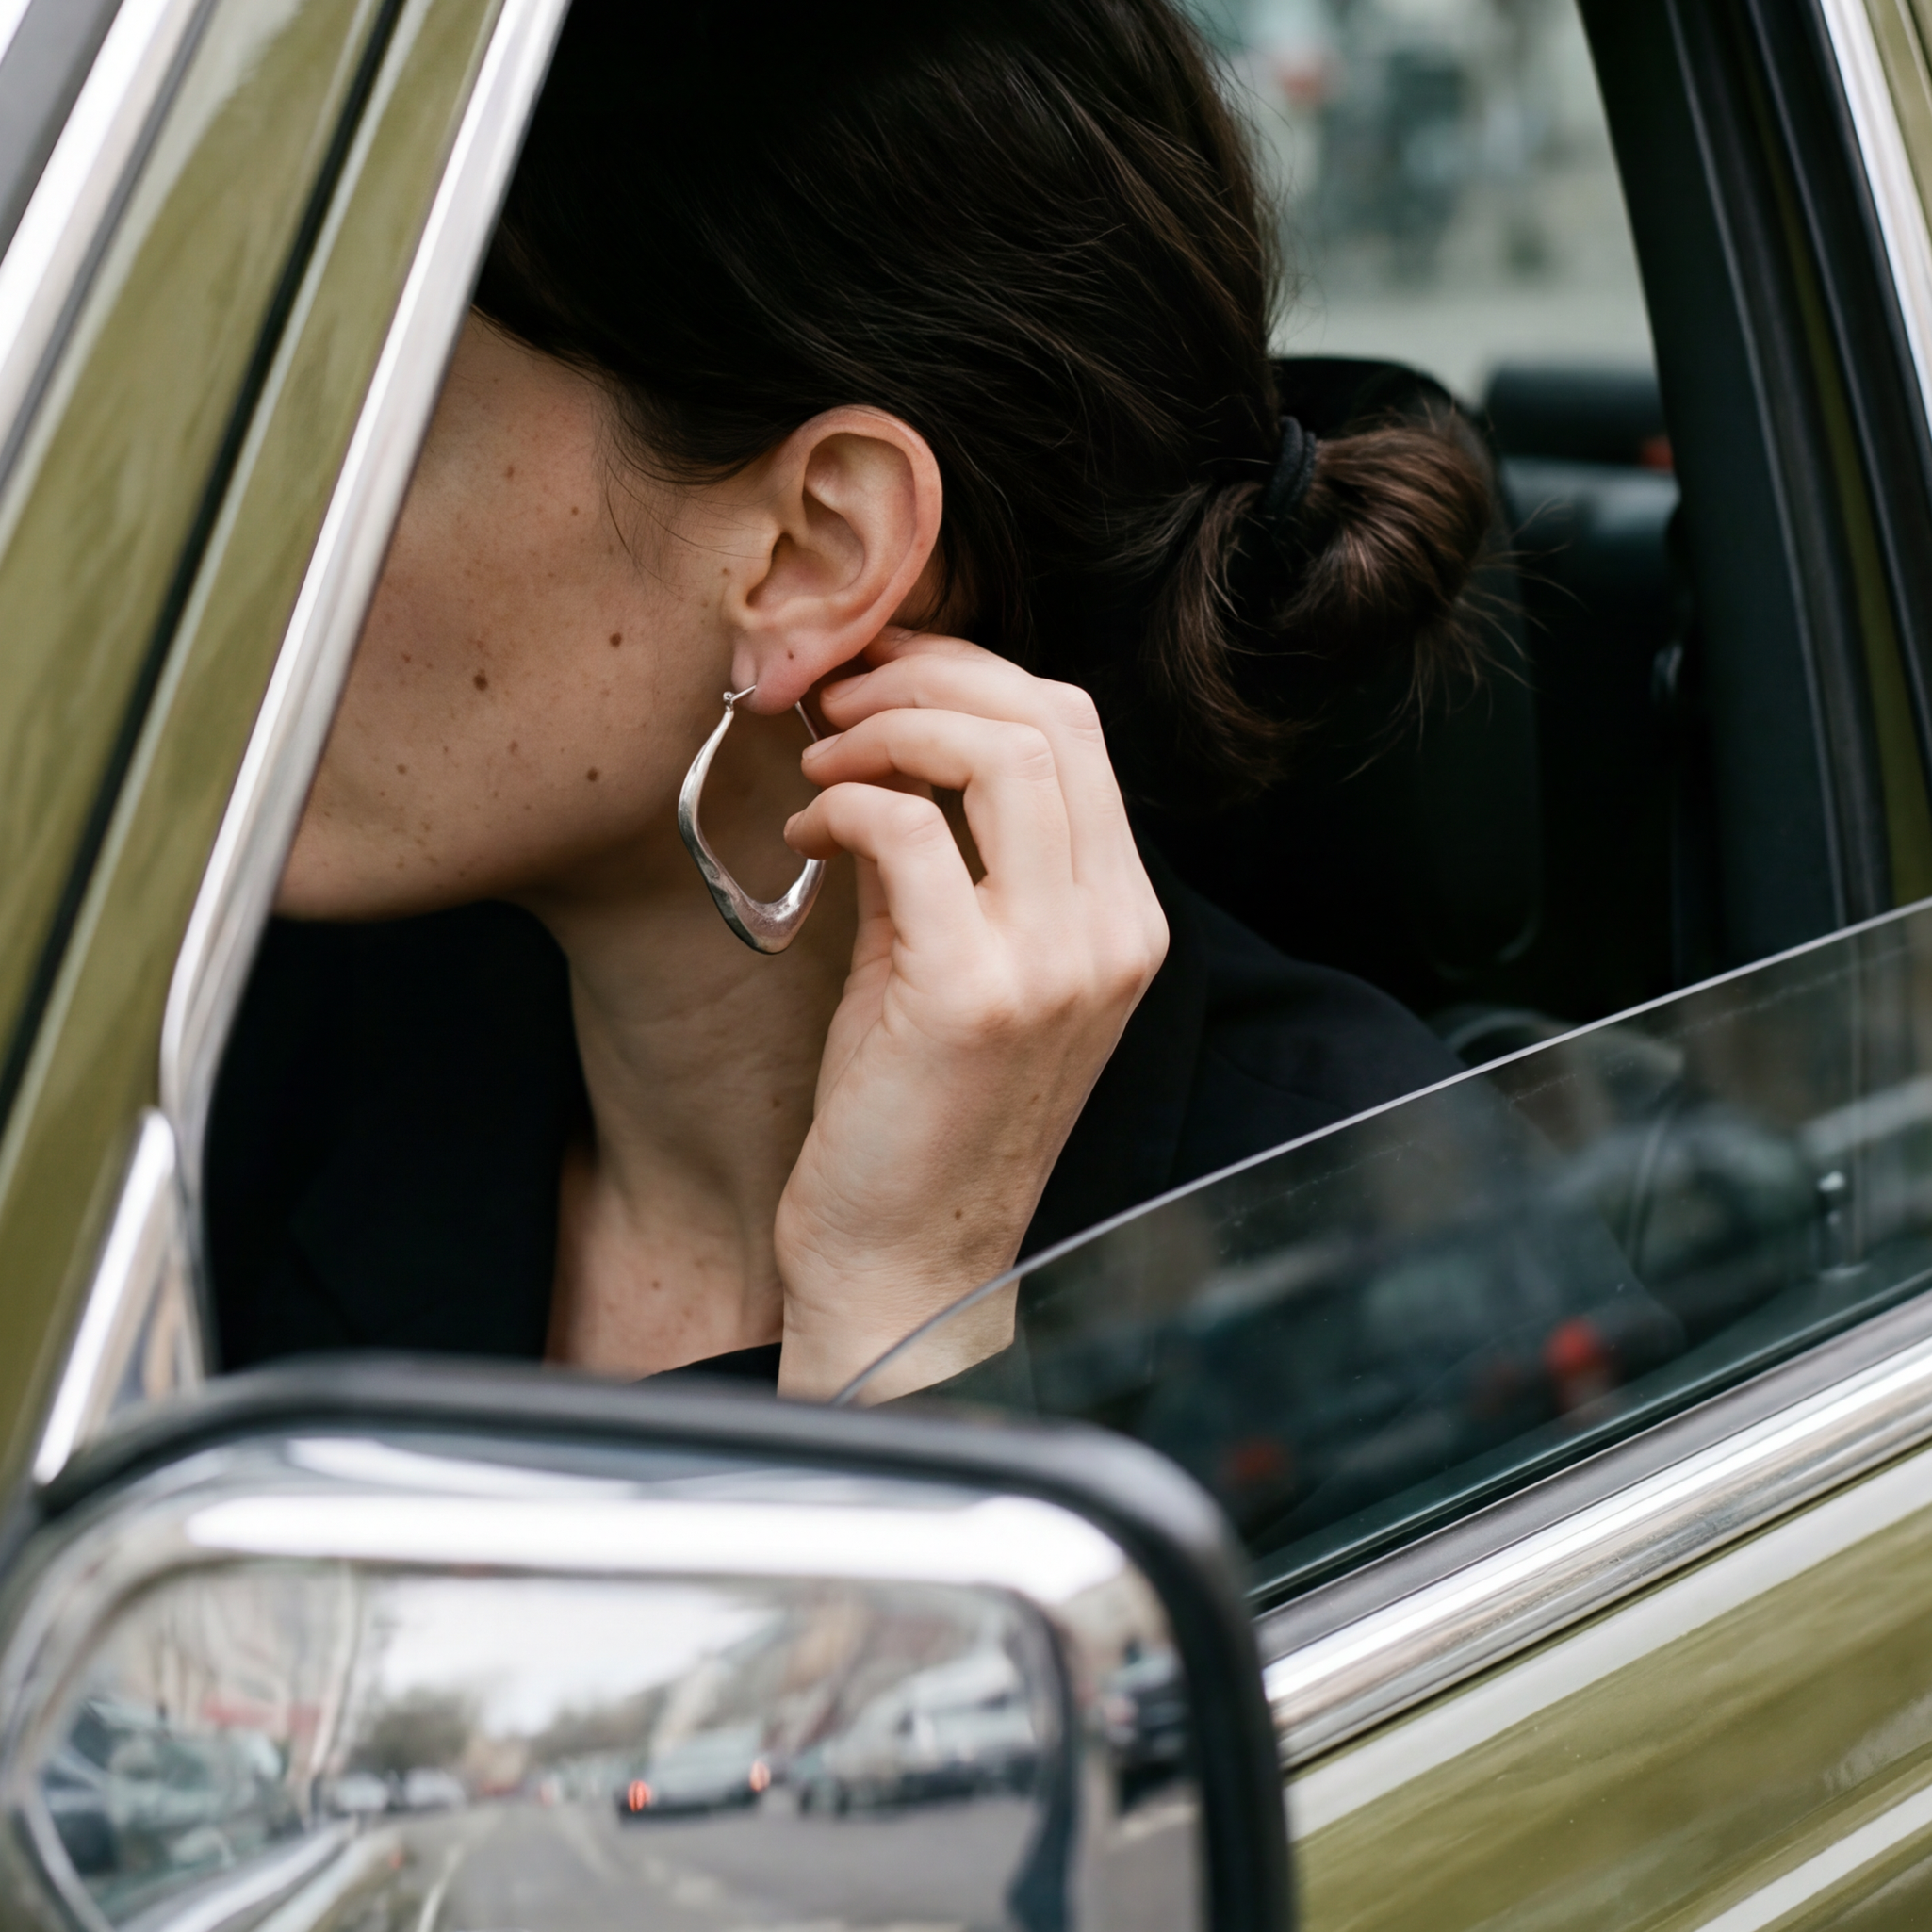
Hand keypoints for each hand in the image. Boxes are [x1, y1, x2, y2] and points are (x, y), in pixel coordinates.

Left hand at [771, 627, 1167, 1399]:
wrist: (905, 1263)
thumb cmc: (915, 1115)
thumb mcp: (949, 959)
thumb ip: (946, 851)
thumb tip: (883, 739)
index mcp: (1123, 918)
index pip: (1075, 729)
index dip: (967, 671)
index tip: (878, 669)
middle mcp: (1113, 932)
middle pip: (1047, 717)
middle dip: (924, 674)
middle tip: (835, 692)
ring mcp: (1054, 964)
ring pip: (998, 751)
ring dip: (886, 725)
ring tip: (821, 753)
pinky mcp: (973, 995)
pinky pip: (911, 833)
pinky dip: (845, 802)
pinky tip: (807, 828)